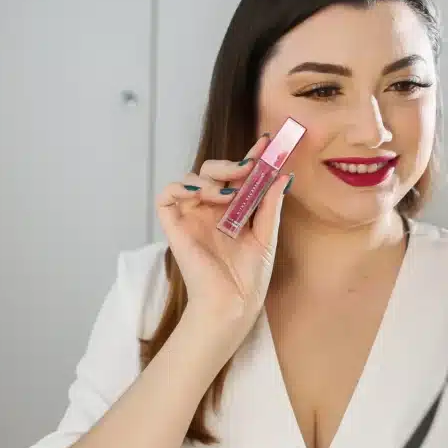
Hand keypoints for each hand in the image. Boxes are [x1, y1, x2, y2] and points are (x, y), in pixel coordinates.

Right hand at [155, 133, 292, 334]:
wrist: (233, 304)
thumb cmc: (249, 277)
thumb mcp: (266, 235)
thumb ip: (270, 204)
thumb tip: (281, 174)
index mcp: (232, 211)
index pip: (238, 176)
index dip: (251, 157)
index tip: (267, 143)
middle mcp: (210, 210)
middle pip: (213, 171)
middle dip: (230, 164)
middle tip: (248, 169)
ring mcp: (191, 216)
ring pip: (191, 178)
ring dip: (211, 177)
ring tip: (229, 194)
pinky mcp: (175, 226)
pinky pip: (167, 196)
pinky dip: (181, 187)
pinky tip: (203, 195)